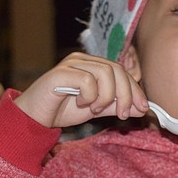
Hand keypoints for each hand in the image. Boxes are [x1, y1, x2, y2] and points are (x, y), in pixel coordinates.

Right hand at [14, 53, 148, 127]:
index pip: (122, 71)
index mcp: (93, 65)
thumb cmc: (62, 110)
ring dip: (107, 96)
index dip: (135, 89)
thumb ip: (116, 106)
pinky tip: (81, 104)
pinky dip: (90, 96)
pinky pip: (87, 80)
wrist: (34, 117)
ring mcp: (71, 64)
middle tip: (122, 114)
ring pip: (105, 73)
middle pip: (116, 70)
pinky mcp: (61, 73)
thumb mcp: (96, 109)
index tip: (143, 108)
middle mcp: (83, 60)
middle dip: (126, 94)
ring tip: (95, 109)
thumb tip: (141, 108)